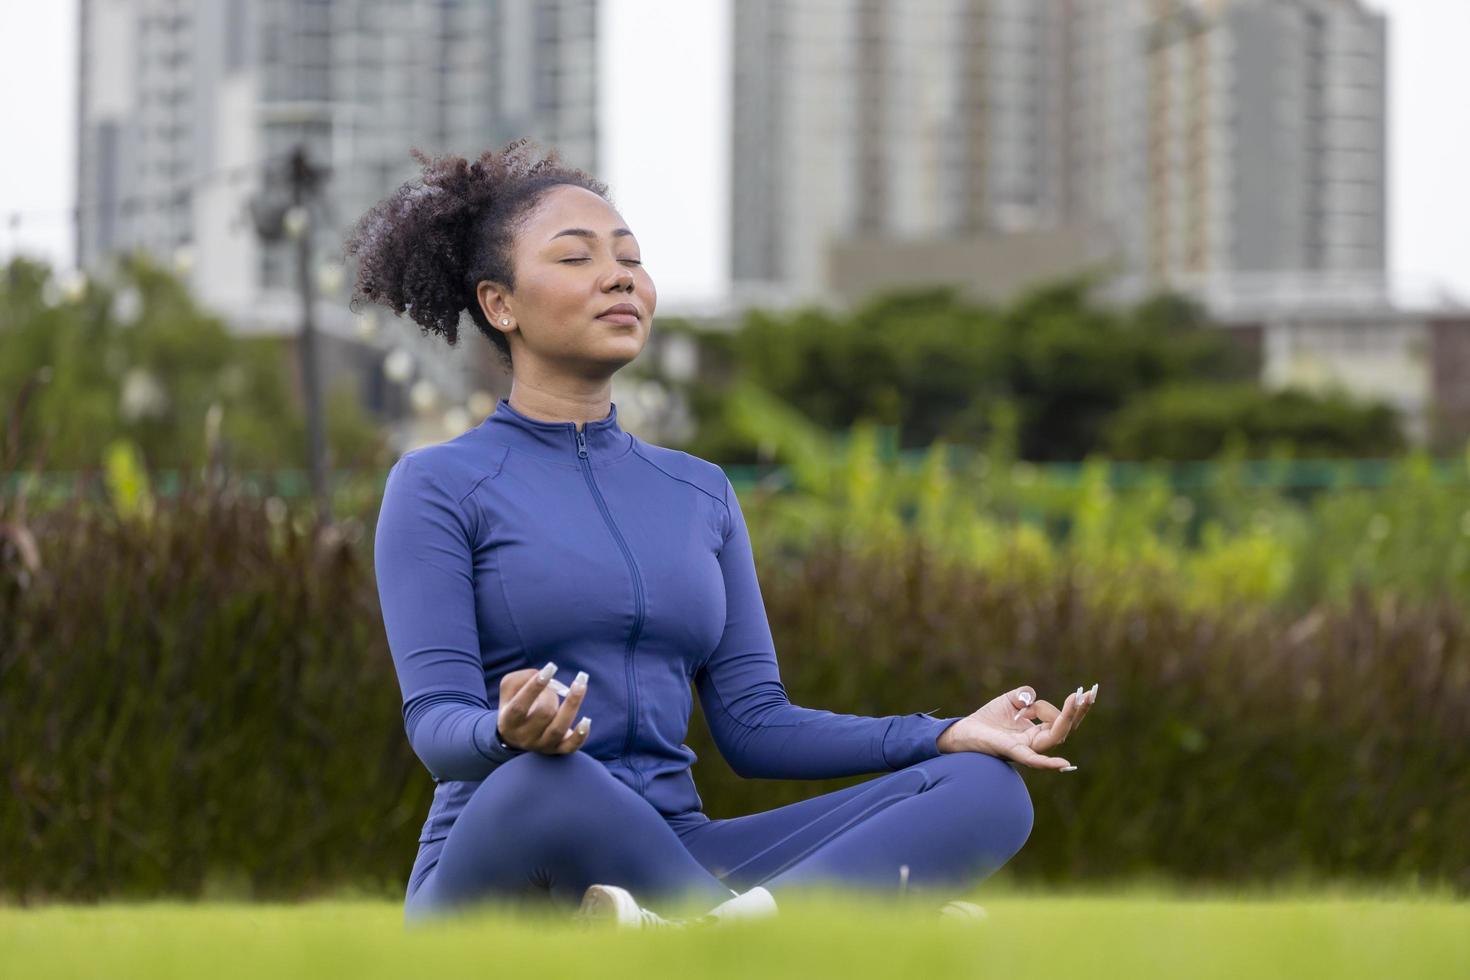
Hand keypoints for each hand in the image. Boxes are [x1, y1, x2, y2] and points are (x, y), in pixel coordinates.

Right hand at [496, 662, 592, 753]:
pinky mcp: (556, 750)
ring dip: (571, 705)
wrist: (517, 735)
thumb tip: (543, 674)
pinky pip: (570, 746)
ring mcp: (541, 745)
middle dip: (552, 694)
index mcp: (508, 721)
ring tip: (580, 686)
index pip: (520, 705)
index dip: (535, 686)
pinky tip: (587, 720)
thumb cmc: (516, 703)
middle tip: (555, 686)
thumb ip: (521, 678)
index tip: (551, 667)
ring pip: (558, 729)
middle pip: (543, 714)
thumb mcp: (509, 690)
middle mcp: (524, 737)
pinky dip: (580, 735)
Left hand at [936, 683, 1097, 770]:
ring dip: (1067, 719)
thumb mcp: (1010, 700)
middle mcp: (1036, 742)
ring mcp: (1026, 748)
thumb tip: (1032, 701)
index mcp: (1037, 731)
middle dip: (1078, 711)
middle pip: (1064, 729)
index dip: (1077, 707)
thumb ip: (1025, 695)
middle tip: (1088, 694)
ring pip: (1054, 738)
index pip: (1063, 719)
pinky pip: (1033, 760)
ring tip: (1075, 700)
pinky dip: (1048, 764)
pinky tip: (1064, 764)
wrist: (963, 731)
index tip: (1089, 690)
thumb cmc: (988, 719)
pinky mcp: (1012, 752)